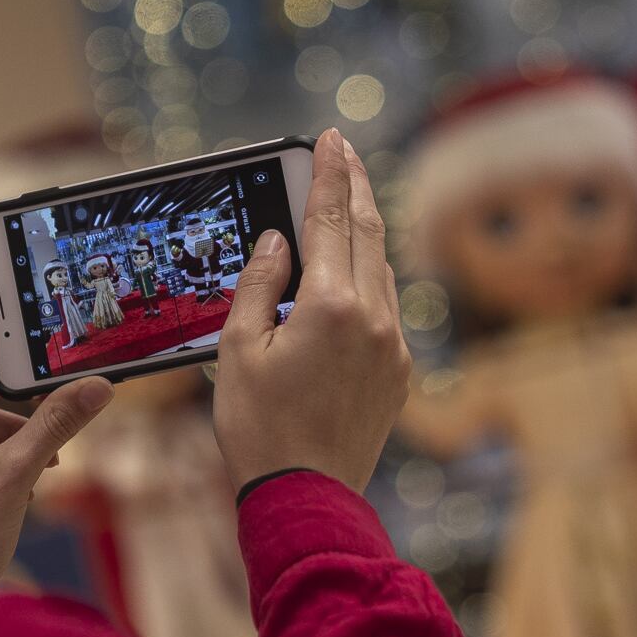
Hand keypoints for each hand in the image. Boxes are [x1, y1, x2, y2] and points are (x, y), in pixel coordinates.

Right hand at [213, 127, 410, 493]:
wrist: (305, 497)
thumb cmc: (260, 429)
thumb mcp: (238, 350)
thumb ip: (259, 284)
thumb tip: (277, 241)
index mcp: (331, 306)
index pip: (331, 220)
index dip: (328, 174)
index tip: (330, 138)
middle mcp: (374, 319)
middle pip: (369, 233)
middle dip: (356, 188)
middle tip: (344, 151)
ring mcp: (393, 346)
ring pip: (382, 270)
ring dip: (365, 232)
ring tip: (348, 203)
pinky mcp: (399, 372)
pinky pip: (386, 308)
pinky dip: (370, 278)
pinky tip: (353, 273)